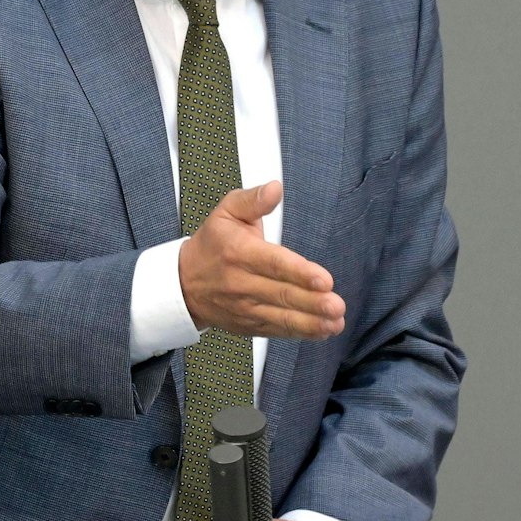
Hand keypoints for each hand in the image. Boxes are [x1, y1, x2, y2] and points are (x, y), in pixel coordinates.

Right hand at [178, 182, 344, 339]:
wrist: (184, 283)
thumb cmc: (212, 244)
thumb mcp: (227, 212)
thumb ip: (253, 200)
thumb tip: (275, 188)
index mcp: (239, 252)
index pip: (273, 263)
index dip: (299, 273)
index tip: (323, 280)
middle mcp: (241, 283)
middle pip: (281, 294)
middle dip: (312, 302)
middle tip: (336, 305)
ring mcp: (245, 307)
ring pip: (281, 317)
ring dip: (311, 322)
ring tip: (334, 322)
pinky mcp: (249, 324)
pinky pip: (277, 330)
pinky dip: (300, 332)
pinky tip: (322, 330)